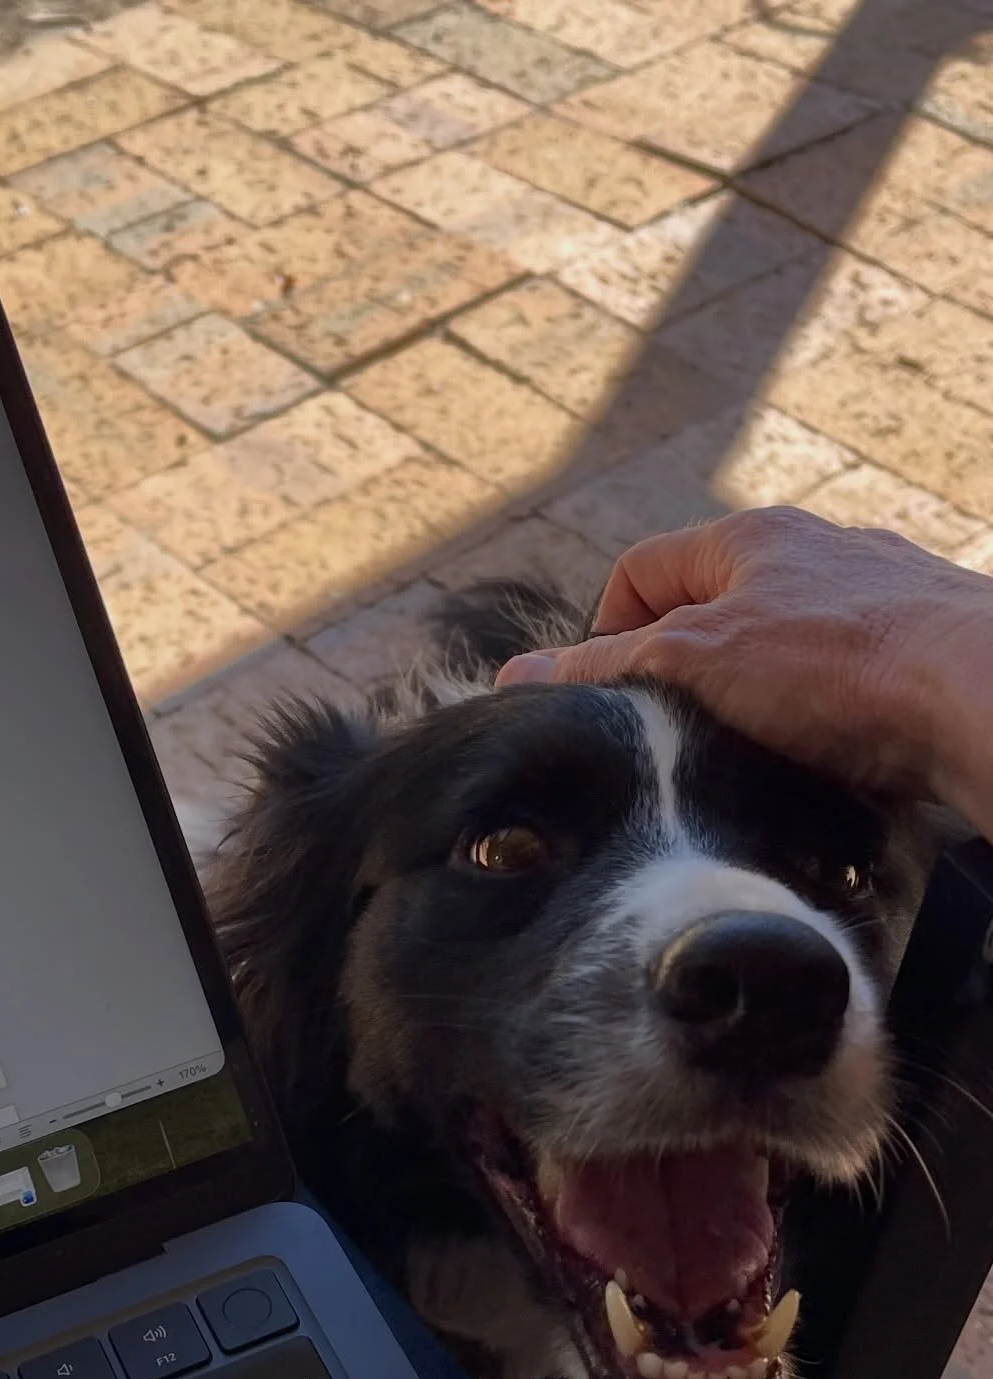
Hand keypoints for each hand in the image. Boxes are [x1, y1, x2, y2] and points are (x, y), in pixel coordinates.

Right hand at [495, 507, 992, 838]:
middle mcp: (814, 555)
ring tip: (750, 756)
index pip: (640, 570)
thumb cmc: (840, 666)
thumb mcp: (693, 662)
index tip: (609, 696)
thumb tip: (513, 678)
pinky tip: (822, 762)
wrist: (981, 694)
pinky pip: (839, 686)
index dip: (605, 633)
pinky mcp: (914, 653)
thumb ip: (603, 669)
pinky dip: (817, 723)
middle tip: (676, 735)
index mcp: (752, 536)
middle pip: (709, 612)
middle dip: (682, 675)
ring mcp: (871, 602)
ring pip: (777, 652)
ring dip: (751, 703)